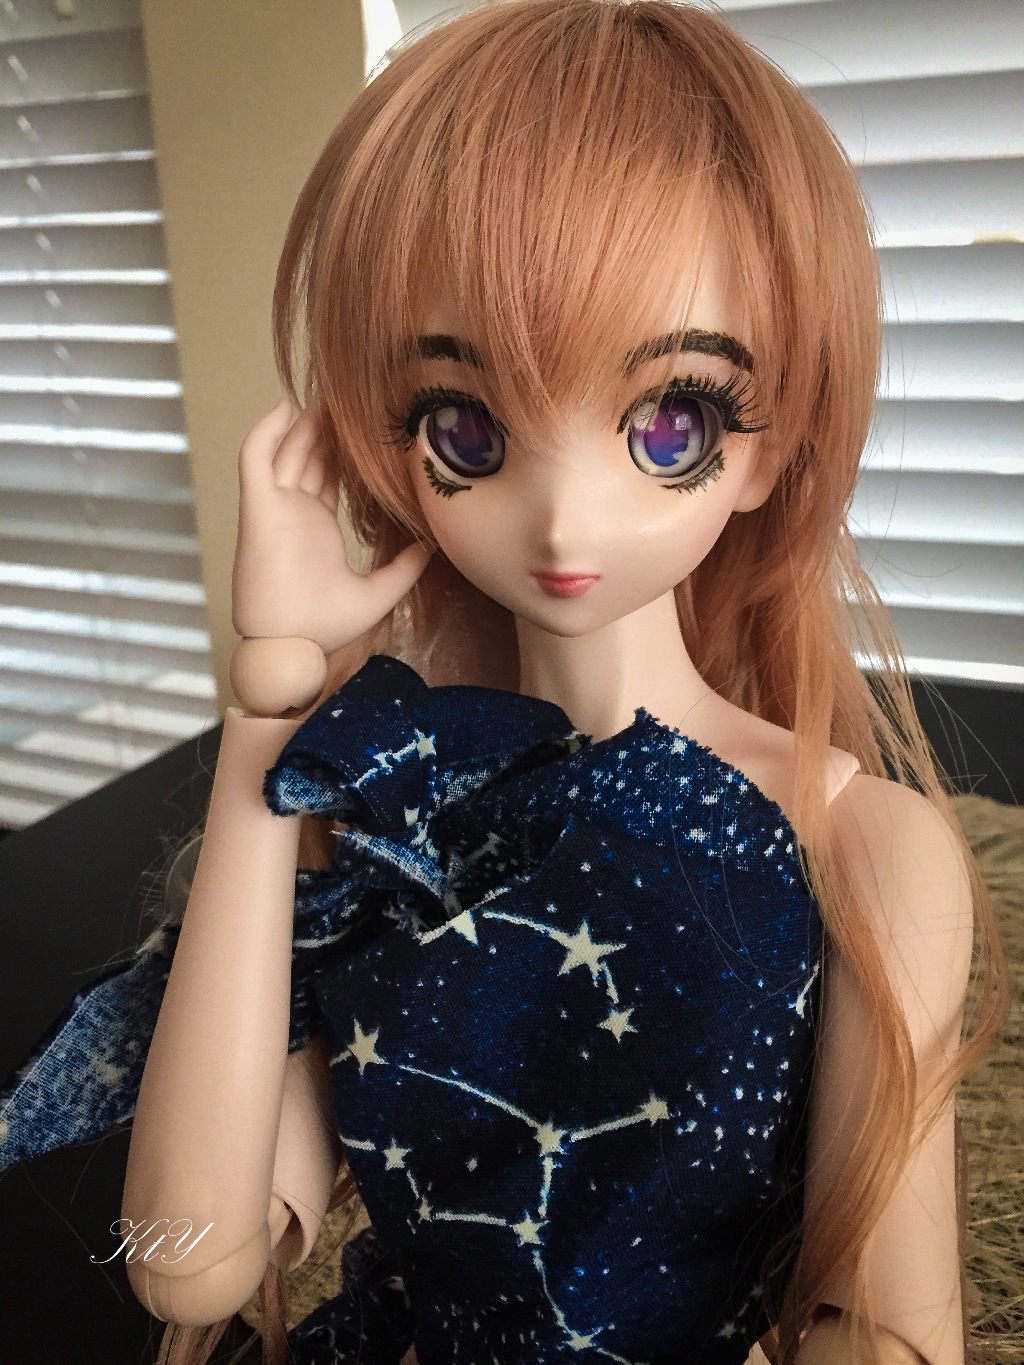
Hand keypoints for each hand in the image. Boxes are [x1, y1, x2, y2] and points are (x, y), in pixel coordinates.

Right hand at [232, 399, 431, 653]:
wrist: (291, 649)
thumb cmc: (324, 629)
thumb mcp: (379, 592)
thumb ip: (405, 567)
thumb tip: (434, 543)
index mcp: (317, 527)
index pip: (332, 474)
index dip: (349, 447)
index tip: (375, 421)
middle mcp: (295, 512)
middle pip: (311, 453)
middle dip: (329, 423)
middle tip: (355, 389)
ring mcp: (274, 507)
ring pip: (288, 448)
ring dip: (305, 418)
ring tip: (329, 387)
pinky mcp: (257, 508)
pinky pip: (255, 458)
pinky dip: (267, 429)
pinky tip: (287, 405)